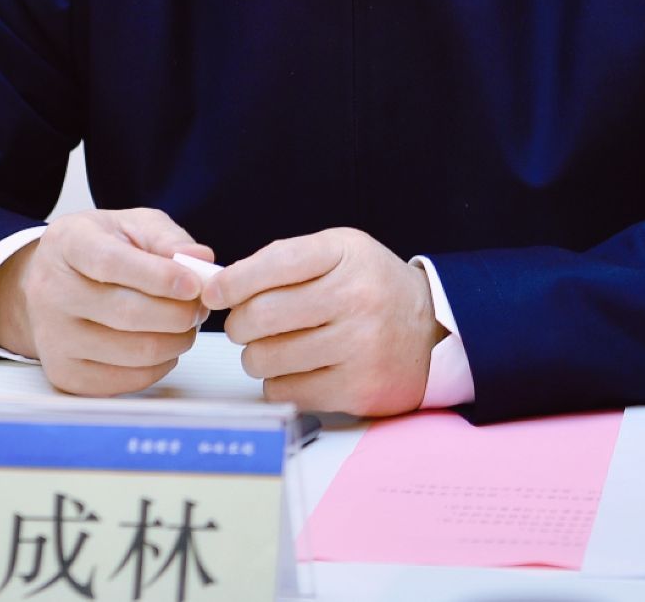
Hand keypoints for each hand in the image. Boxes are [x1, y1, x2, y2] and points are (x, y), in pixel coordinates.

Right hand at [0, 208, 214, 396]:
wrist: (52, 282)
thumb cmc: (101, 249)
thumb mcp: (132, 225)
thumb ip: (168, 238)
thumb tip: (201, 259)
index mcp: (67, 244)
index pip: (111, 263)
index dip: (158, 277)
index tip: (194, 284)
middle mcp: (52, 292)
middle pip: (127, 313)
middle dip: (179, 313)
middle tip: (199, 306)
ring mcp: (55, 337)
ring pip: (134, 352)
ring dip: (176, 341)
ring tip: (185, 324)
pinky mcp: (65, 373)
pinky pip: (128, 380)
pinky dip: (160, 365)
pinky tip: (163, 343)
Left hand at [205, 227, 446, 416]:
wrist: (431, 329)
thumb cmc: (370, 287)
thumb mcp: (338, 252)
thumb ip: (283, 260)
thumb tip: (219, 285)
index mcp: (346, 255)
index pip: (275, 264)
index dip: (233, 281)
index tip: (213, 292)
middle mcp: (356, 298)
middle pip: (261, 316)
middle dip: (239, 324)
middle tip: (245, 325)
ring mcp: (360, 347)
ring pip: (267, 358)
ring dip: (256, 355)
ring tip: (272, 347)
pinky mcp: (357, 390)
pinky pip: (286, 391)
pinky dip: (277, 382)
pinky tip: (295, 369)